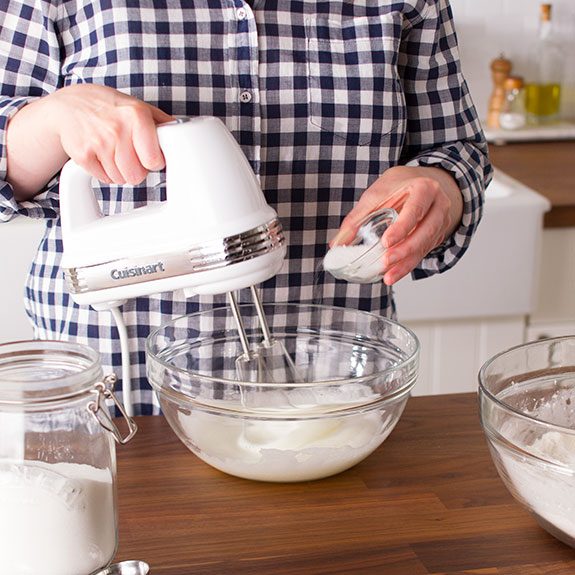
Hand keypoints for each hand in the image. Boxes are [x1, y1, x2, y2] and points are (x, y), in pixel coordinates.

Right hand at [48, 84, 172, 184]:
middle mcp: (117, 129)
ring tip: (116, 153)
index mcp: (136, 116)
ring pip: (121, 180)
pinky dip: (105, 172)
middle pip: (137, 176)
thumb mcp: (138, 106)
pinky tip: (102, 155)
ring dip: (121, 172)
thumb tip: (184, 133)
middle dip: (137, 170)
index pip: (154, 161)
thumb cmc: (109, 107)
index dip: (154, 162)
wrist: (68, 105)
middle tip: (131, 155)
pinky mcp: (82, 155)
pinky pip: (104, 179)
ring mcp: (98, 143)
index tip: (150, 156)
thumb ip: (162, 122)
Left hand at [331, 165, 462, 285]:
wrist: (418, 182)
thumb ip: (357, 218)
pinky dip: (408, 265)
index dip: (402, 227)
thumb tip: (337, 244)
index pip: (415, 209)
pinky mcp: (436, 236)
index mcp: (424, 188)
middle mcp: (438, 206)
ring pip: (425, 246)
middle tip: (385, 262)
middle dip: (404, 250)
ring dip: (406, 263)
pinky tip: (394, 274)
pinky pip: (423, 252)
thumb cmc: (397, 186)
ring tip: (388, 276)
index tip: (386, 242)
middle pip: (425, 231)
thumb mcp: (375, 195)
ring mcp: (440, 222)